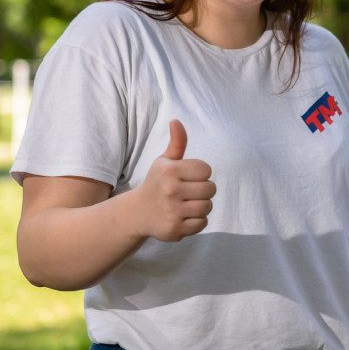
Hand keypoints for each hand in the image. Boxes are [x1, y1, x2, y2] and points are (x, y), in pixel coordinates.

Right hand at [131, 119, 215, 241]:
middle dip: (203, 190)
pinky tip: (183, 216)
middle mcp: (170, 190)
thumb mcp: (164, 162)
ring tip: (187, 204)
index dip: (200, 174)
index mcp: (169, 170)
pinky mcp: (175, 228)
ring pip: (208, 206)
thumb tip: (176, 121)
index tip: (188, 177)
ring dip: (201, 206)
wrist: (137, 213)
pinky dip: (196, 221)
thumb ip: (176, 143)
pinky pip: (202, 223)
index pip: (206, 170)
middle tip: (188, 192)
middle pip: (211, 189)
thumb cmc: (156, 183)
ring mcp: (173, 211)